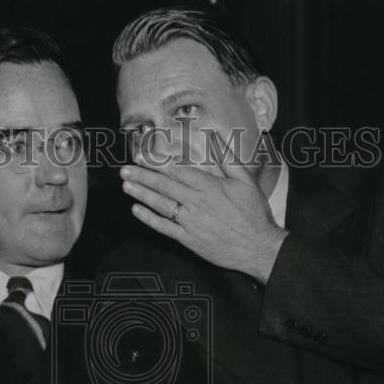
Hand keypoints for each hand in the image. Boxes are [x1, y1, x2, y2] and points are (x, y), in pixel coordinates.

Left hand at [119, 151, 287, 282]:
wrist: (258, 247)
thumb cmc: (254, 214)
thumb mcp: (246, 181)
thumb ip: (227, 158)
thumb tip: (214, 136)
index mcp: (210, 186)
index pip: (176, 170)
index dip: (156, 162)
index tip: (141, 156)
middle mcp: (197, 203)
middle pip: (163, 186)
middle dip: (142, 176)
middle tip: (124, 170)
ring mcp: (191, 222)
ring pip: (161, 205)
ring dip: (141, 194)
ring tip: (126, 185)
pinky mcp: (189, 240)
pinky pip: (164, 228)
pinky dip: (149, 219)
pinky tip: (137, 211)